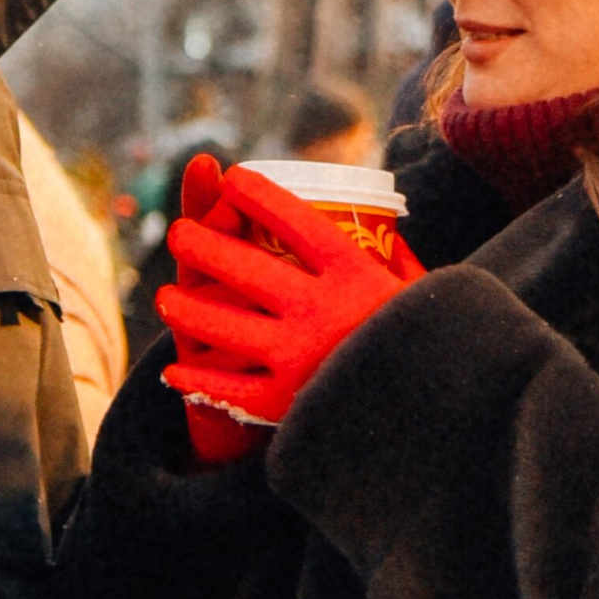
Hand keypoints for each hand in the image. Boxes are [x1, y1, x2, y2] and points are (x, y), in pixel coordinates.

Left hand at [159, 176, 414, 431]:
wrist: (435, 421)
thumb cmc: (429, 349)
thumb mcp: (423, 294)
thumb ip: (399, 260)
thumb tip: (384, 225)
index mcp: (355, 275)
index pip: (294, 221)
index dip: (259, 195)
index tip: (233, 177)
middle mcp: (321, 309)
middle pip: (245, 266)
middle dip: (202, 244)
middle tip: (177, 235)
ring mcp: (299, 356)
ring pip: (222, 323)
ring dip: (186, 308)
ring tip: (164, 296)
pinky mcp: (286, 403)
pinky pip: (227, 388)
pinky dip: (196, 379)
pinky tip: (176, 369)